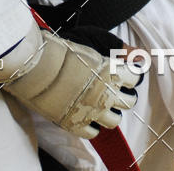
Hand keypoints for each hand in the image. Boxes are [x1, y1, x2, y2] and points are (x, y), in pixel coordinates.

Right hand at [0, 24, 139, 138]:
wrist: (35, 66)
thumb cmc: (60, 49)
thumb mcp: (91, 41)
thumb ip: (116, 50)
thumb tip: (138, 54)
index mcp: (111, 72)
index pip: (135, 78)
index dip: (130, 75)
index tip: (124, 73)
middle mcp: (105, 94)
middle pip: (129, 102)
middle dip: (124, 94)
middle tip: (112, 89)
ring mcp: (91, 111)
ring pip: (115, 120)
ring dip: (109, 111)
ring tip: (99, 103)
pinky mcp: (75, 124)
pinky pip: (93, 132)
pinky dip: (91, 124)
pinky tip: (84, 113)